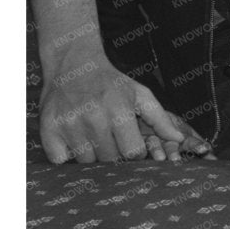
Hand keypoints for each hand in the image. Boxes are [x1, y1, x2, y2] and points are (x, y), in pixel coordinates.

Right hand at [39, 57, 208, 163]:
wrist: (74, 67)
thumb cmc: (112, 84)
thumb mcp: (140, 95)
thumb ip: (161, 119)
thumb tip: (180, 139)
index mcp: (119, 110)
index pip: (133, 152)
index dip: (135, 152)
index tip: (132, 144)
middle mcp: (93, 118)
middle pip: (110, 159)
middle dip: (114, 153)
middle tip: (110, 136)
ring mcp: (69, 125)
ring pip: (86, 161)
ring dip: (92, 154)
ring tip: (93, 134)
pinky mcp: (48, 130)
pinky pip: (61, 160)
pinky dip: (67, 155)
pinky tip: (75, 137)